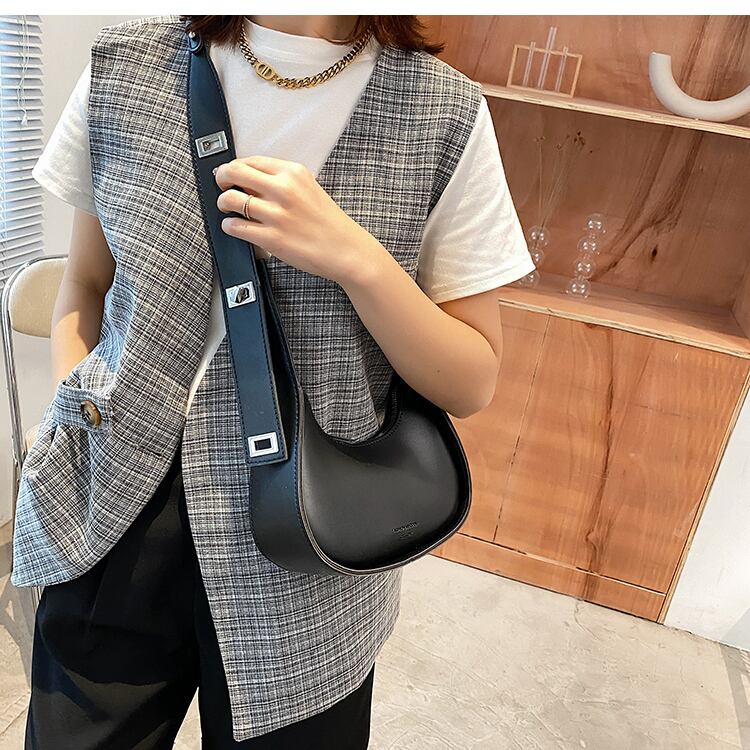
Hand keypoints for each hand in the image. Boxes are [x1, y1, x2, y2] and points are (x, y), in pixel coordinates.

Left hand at [214, 155, 382, 284]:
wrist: (346, 251)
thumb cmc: (328, 223)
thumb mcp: (309, 189)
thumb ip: (281, 182)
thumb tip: (247, 180)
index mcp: (293, 173)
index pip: (251, 160)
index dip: (235, 167)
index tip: (231, 174)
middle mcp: (284, 190)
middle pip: (233, 172)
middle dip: (221, 178)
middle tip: (222, 187)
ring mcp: (277, 214)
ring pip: (230, 199)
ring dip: (223, 203)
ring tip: (229, 209)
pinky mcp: (272, 238)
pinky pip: (235, 226)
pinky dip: (229, 226)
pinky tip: (235, 226)